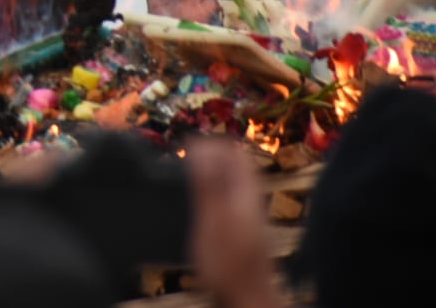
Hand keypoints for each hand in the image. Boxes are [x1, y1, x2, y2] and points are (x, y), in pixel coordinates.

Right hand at [187, 139, 283, 307]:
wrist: (248, 299)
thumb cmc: (229, 265)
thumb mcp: (213, 219)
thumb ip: (208, 184)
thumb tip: (200, 148)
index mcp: (245, 194)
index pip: (235, 153)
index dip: (211, 143)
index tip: (186, 143)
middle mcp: (249, 202)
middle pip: (236, 165)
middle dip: (212, 153)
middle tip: (186, 152)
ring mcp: (247, 217)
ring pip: (232, 182)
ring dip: (212, 172)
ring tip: (188, 172)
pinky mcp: (241, 232)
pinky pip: (228, 199)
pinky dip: (212, 191)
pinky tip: (198, 204)